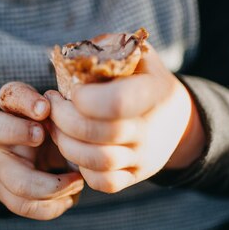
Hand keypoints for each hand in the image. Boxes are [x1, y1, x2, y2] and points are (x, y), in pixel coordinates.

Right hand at [0, 82, 83, 219]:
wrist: (42, 165)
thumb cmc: (60, 133)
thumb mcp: (65, 120)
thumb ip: (72, 116)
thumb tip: (91, 120)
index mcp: (18, 109)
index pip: (11, 95)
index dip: (23, 100)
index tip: (45, 108)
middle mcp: (3, 135)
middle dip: (14, 130)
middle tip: (41, 135)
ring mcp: (3, 166)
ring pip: (15, 181)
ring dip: (50, 186)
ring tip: (77, 182)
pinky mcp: (7, 194)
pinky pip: (25, 205)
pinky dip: (52, 206)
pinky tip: (70, 198)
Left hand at [45, 45, 204, 193]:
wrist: (178, 120)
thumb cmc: (146, 79)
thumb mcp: (137, 54)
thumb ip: (108, 47)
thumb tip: (71, 54)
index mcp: (153, 93)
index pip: (116, 103)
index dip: (85, 98)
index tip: (72, 90)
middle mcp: (150, 129)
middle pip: (98, 133)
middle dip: (63, 118)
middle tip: (51, 104)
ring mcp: (144, 157)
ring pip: (97, 161)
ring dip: (65, 143)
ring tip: (55, 125)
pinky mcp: (135, 176)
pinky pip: (104, 183)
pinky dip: (81, 167)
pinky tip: (74, 147)